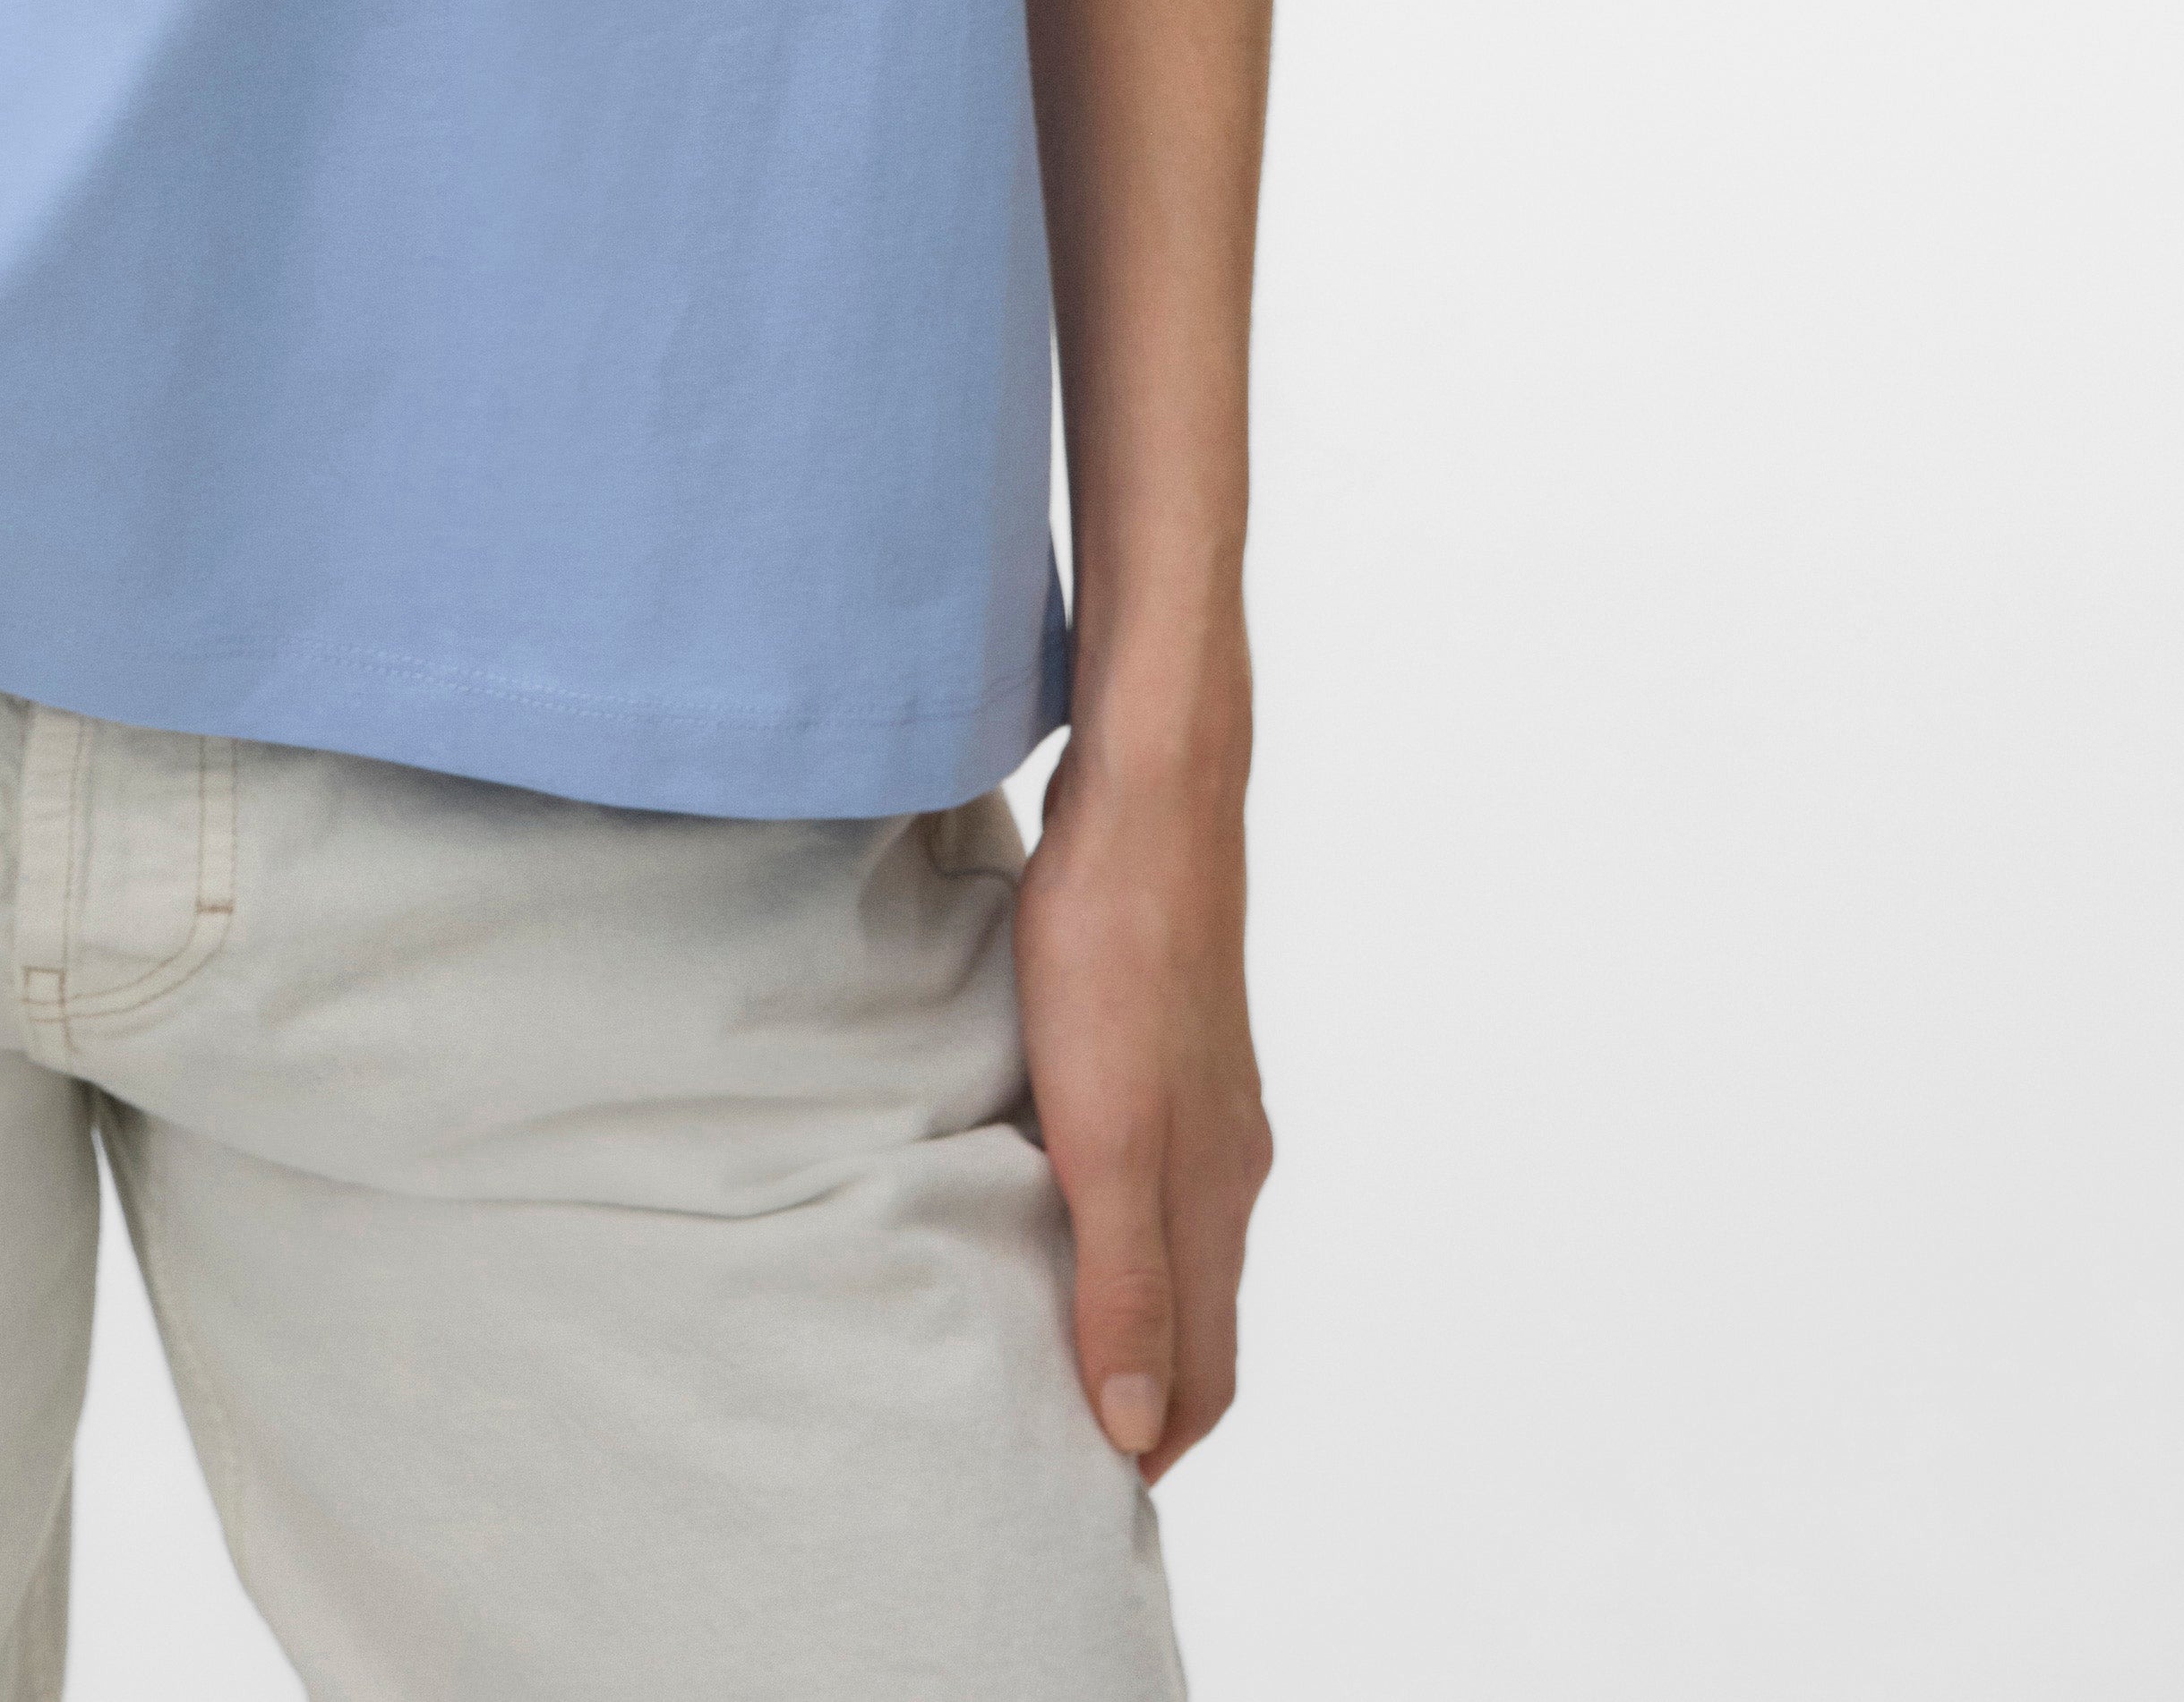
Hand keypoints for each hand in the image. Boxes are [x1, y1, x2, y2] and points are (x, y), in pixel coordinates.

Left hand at [1009, 738, 1272, 1477]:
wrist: (1149, 797)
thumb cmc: (1117, 956)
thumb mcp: (1108, 1137)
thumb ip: (1126, 1280)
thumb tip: (1137, 1422)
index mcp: (1214, 1193)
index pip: (1207, 1366)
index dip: (1160, 1435)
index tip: (1098, 1488)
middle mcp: (1225, 1154)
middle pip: (1198, 1310)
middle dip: (1151, 1384)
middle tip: (1073, 1433)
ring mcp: (1204, 1090)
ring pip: (1177, 1233)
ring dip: (1133, 1297)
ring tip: (1061, 1329)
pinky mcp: (1168, 1034)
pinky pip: (1152, 1160)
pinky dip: (1116, 1211)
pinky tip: (1060, 1187)